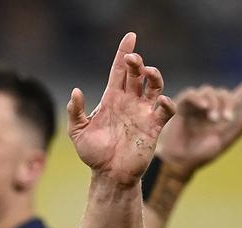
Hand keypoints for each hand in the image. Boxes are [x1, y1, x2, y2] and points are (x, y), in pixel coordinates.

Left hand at [67, 33, 175, 184]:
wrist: (109, 175)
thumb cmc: (94, 154)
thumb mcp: (78, 132)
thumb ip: (75, 112)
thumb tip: (76, 92)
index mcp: (112, 99)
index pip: (119, 70)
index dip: (124, 52)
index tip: (130, 37)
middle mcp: (130, 102)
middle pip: (137, 74)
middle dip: (136, 62)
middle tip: (133, 58)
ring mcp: (143, 113)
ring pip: (154, 86)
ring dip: (153, 76)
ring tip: (147, 72)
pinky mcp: (154, 127)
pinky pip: (166, 110)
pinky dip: (167, 102)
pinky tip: (161, 100)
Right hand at [156, 70, 241, 177]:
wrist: (178, 162)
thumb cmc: (199, 156)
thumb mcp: (222, 144)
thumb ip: (237, 131)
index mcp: (222, 118)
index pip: (238, 98)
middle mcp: (210, 109)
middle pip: (223, 93)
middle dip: (227, 102)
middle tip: (226, 118)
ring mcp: (196, 107)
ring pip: (208, 91)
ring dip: (214, 102)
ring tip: (213, 118)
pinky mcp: (182, 107)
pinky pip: (190, 94)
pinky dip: (198, 97)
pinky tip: (204, 106)